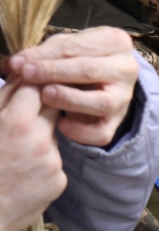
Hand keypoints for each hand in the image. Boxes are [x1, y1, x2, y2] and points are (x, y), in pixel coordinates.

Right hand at [0, 83, 65, 230]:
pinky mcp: (59, 181)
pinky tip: (23, 171)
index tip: (33, 81)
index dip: (35, 83)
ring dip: (40, 137)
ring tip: (15, 151)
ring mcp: (52, 162)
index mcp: (17, 124)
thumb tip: (20, 73)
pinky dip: (41, 162)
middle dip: (43, 106)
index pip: (39, 87)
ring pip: (52, 136)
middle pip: (54, 108)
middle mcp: (40, 141)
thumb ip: (3, 98)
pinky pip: (54, 162)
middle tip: (28, 111)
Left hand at [6, 27, 139, 146]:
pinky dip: (81, 131)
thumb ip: (44, 52)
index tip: (20, 62)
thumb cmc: (81, 58)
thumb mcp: (67, 46)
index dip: (47, 55)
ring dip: (70, 99)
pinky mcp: (118, 120)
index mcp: (117, 42)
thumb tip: (17, 63)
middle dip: (54, 73)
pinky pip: (101, 131)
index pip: (79, 48)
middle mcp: (126, 68)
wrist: (105, 78)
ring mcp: (124, 96)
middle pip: (90, 71)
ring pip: (101, 102)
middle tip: (27, 76)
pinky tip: (61, 124)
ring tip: (45, 96)